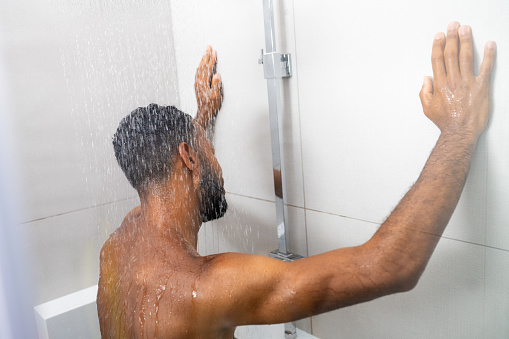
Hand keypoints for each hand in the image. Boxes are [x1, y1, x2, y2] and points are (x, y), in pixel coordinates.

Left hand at [195, 46, 222, 127]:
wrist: (204, 113)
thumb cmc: (210, 106)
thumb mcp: (216, 96)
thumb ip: (216, 85)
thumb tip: (217, 75)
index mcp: (203, 83)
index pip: (208, 68)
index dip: (211, 59)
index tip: (213, 52)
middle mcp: (198, 82)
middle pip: (202, 66)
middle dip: (206, 56)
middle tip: (208, 47)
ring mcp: (197, 83)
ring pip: (200, 68)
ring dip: (203, 59)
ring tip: (206, 52)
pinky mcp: (198, 85)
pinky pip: (198, 72)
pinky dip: (201, 65)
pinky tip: (202, 64)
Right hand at [419, 22, 495, 138]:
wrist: (461, 132)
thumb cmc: (446, 122)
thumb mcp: (427, 109)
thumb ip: (425, 92)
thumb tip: (425, 79)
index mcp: (440, 85)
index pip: (437, 60)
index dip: (438, 46)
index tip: (439, 36)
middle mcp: (453, 81)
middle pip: (451, 54)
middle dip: (452, 38)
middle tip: (453, 26)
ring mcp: (468, 82)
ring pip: (466, 57)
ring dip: (466, 41)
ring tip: (466, 30)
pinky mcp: (481, 86)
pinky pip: (486, 67)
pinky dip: (489, 55)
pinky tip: (489, 45)